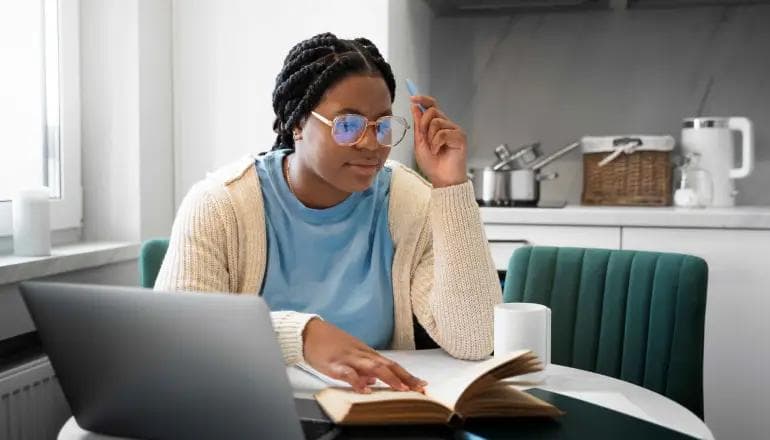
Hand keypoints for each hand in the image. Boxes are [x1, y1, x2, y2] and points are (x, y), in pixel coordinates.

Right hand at [302, 318, 426, 393]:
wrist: (309, 333)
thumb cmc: (329, 344)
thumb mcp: (350, 356)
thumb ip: (364, 368)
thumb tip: (375, 380)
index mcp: (366, 354)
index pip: (392, 364)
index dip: (408, 374)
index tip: (422, 383)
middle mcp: (362, 355)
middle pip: (388, 365)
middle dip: (405, 377)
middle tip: (420, 388)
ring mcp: (349, 358)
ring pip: (373, 367)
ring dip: (389, 378)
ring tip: (401, 389)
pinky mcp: (335, 363)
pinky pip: (348, 373)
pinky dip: (357, 381)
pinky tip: (365, 389)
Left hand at [410, 95, 467, 187]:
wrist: (442, 179)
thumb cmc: (433, 165)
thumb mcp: (419, 143)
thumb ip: (418, 125)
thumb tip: (415, 107)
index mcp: (437, 125)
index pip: (432, 106)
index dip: (423, 99)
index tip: (413, 98)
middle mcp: (447, 125)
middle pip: (433, 111)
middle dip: (423, 124)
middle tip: (423, 138)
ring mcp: (455, 130)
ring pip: (437, 122)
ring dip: (430, 137)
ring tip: (433, 149)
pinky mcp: (460, 137)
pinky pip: (443, 133)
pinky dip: (436, 143)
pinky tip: (438, 151)